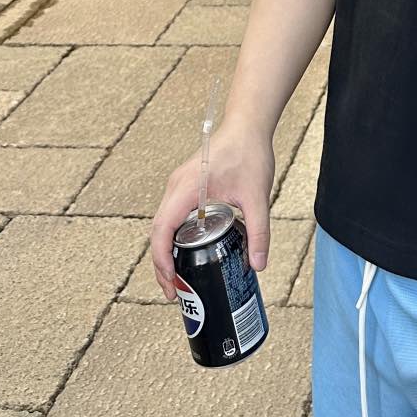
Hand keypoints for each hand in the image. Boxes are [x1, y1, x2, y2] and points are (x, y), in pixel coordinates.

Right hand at [148, 118, 275, 302]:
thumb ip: (258, 231)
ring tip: (179, 279)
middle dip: (161, 264)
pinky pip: (172, 216)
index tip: (171, 282)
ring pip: (163, 225)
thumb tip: (258, 265)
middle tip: (175, 292)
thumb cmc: (249, 152)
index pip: (162, 229)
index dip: (161, 260)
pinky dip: (174, 238)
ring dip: (166, 252)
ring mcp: (178, 186)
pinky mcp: (186, 186)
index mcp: (186, 187)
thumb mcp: (257, 195)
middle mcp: (175, 187)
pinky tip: (188, 254)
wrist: (248, 124)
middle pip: (158, 231)